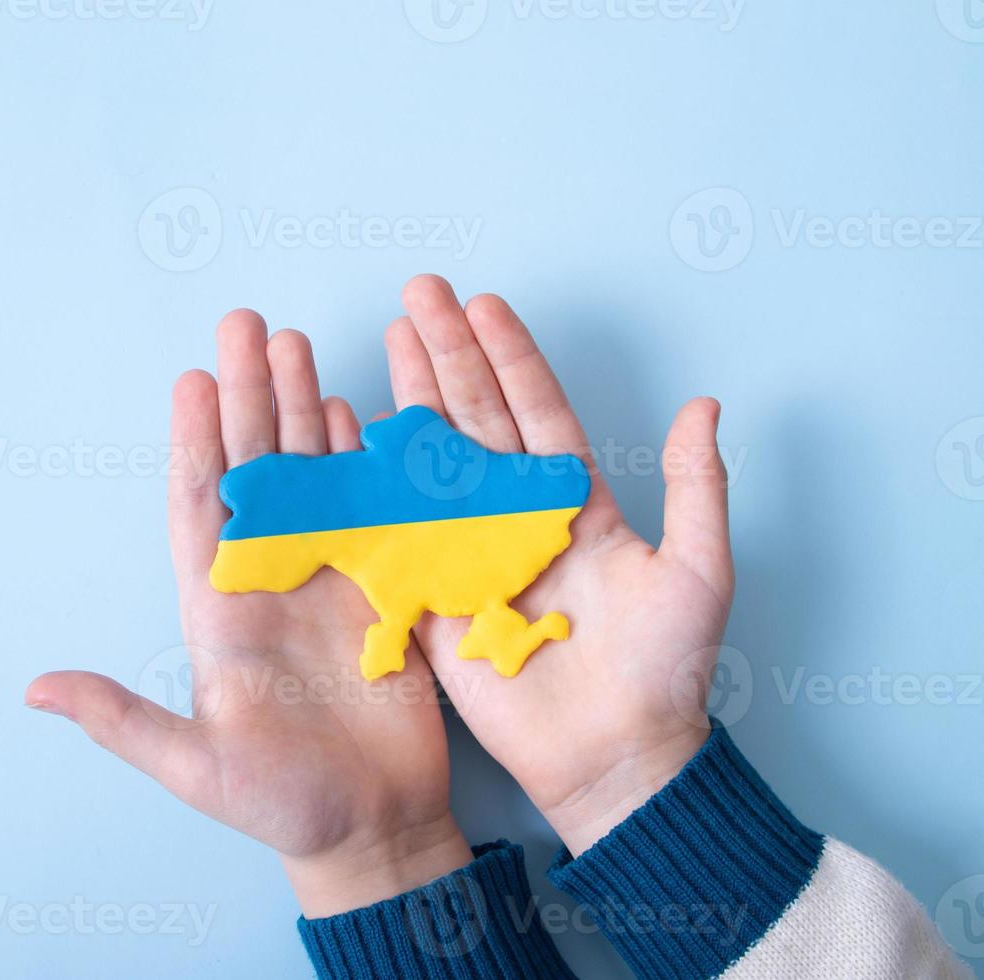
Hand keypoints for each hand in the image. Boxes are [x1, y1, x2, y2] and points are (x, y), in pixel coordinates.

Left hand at [27, 310, 470, 916]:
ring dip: (302, 411)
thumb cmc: (280, 807)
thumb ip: (121, 720)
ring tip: (297, 345)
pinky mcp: (381, 590)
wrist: (374, 832)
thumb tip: (34, 690)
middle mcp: (267, 579)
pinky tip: (354, 412)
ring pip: (310, 477)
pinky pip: (371, 511)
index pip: (201, 507)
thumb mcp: (192, 766)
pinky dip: (364, 461)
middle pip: (255, 471)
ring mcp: (326, 578)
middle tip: (247, 325)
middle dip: (250, 397)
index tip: (192, 378)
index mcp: (216, 610)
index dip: (197, 443)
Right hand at [384, 275, 734, 855]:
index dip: (509, 356)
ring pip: (431, 460)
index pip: (535, 411)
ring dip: (410, 398)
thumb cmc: (665, 671)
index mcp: (573, 502)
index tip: (484, 303)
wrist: (616, 756)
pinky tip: (356, 433)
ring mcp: (470, 551)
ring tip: (388, 337)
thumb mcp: (697, 571)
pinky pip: (399, 530)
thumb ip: (697, 488)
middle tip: (419, 293)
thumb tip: (706, 406)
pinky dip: (375, 483)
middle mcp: (515, 516)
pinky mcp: (435, 596)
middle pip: (474, 417)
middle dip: (448, 353)